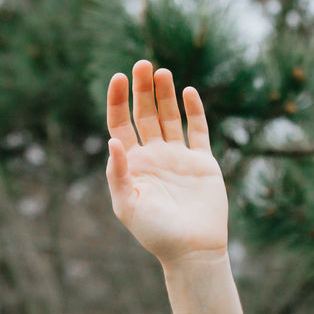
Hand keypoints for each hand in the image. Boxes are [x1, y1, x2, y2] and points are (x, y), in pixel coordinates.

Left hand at [106, 60, 228, 265]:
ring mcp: (177, 157)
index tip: (118, 78)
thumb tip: (112, 141)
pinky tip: (188, 92)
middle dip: (142, 90)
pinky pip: (198, 130)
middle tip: (142, 64)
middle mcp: (153, 156)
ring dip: (165, 95)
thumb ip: (118, 173)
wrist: (191, 249)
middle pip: (144, 115)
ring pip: (169, 117)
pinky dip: (194, 111)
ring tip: (161, 72)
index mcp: (131, 164)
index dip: (117, 101)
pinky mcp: (202, 162)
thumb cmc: (154, 232)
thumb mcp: (127, 204)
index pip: (119, 125)